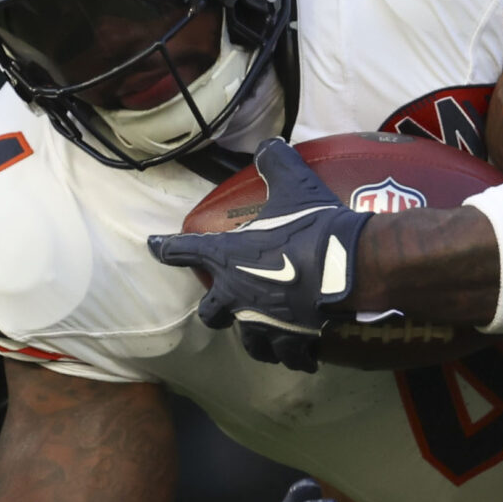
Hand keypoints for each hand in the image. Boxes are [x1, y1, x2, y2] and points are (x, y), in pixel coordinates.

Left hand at [148, 139, 369, 371]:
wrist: (347, 269)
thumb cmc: (312, 228)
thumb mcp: (293, 186)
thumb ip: (276, 165)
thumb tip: (269, 145)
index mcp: (227, 258)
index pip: (184, 250)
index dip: (166, 247)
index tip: (155, 246)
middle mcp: (237, 297)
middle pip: (211, 314)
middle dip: (215, 311)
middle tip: (226, 306)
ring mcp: (263, 324)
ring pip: (250, 342)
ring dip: (256, 339)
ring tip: (269, 334)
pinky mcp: (291, 342)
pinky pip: (289, 356)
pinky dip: (295, 355)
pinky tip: (304, 354)